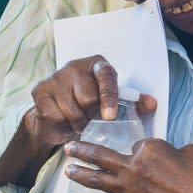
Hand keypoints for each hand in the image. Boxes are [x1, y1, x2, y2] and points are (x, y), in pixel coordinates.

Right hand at [0, 56, 155, 186]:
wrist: (55, 115)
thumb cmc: (89, 107)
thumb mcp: (113, 104)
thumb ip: (133, 103)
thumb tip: (152, 103)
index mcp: (97, 65)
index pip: (106, 77)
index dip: (109, 97)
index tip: (110, 116)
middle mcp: (75, 66)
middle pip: (88, 99)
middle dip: (91, 116)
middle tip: (90, 118)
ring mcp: (55, 77)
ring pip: (72, 111)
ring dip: (77, 124)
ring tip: (78, 121)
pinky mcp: (40, 90)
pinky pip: (56, 117)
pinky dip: (62, 126)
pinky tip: (63, 121)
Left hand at [63, 138, 192, 192]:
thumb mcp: (188, 151)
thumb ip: (169, 152)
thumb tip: (163, 160)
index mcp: (147, 149)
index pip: (135, 145)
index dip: (142, 151)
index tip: (150, 156)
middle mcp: (133, 168)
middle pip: (102, 157)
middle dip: (83, 151)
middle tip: (69, 147)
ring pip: (98, 181)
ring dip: (80, 175)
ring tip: (67, 171)